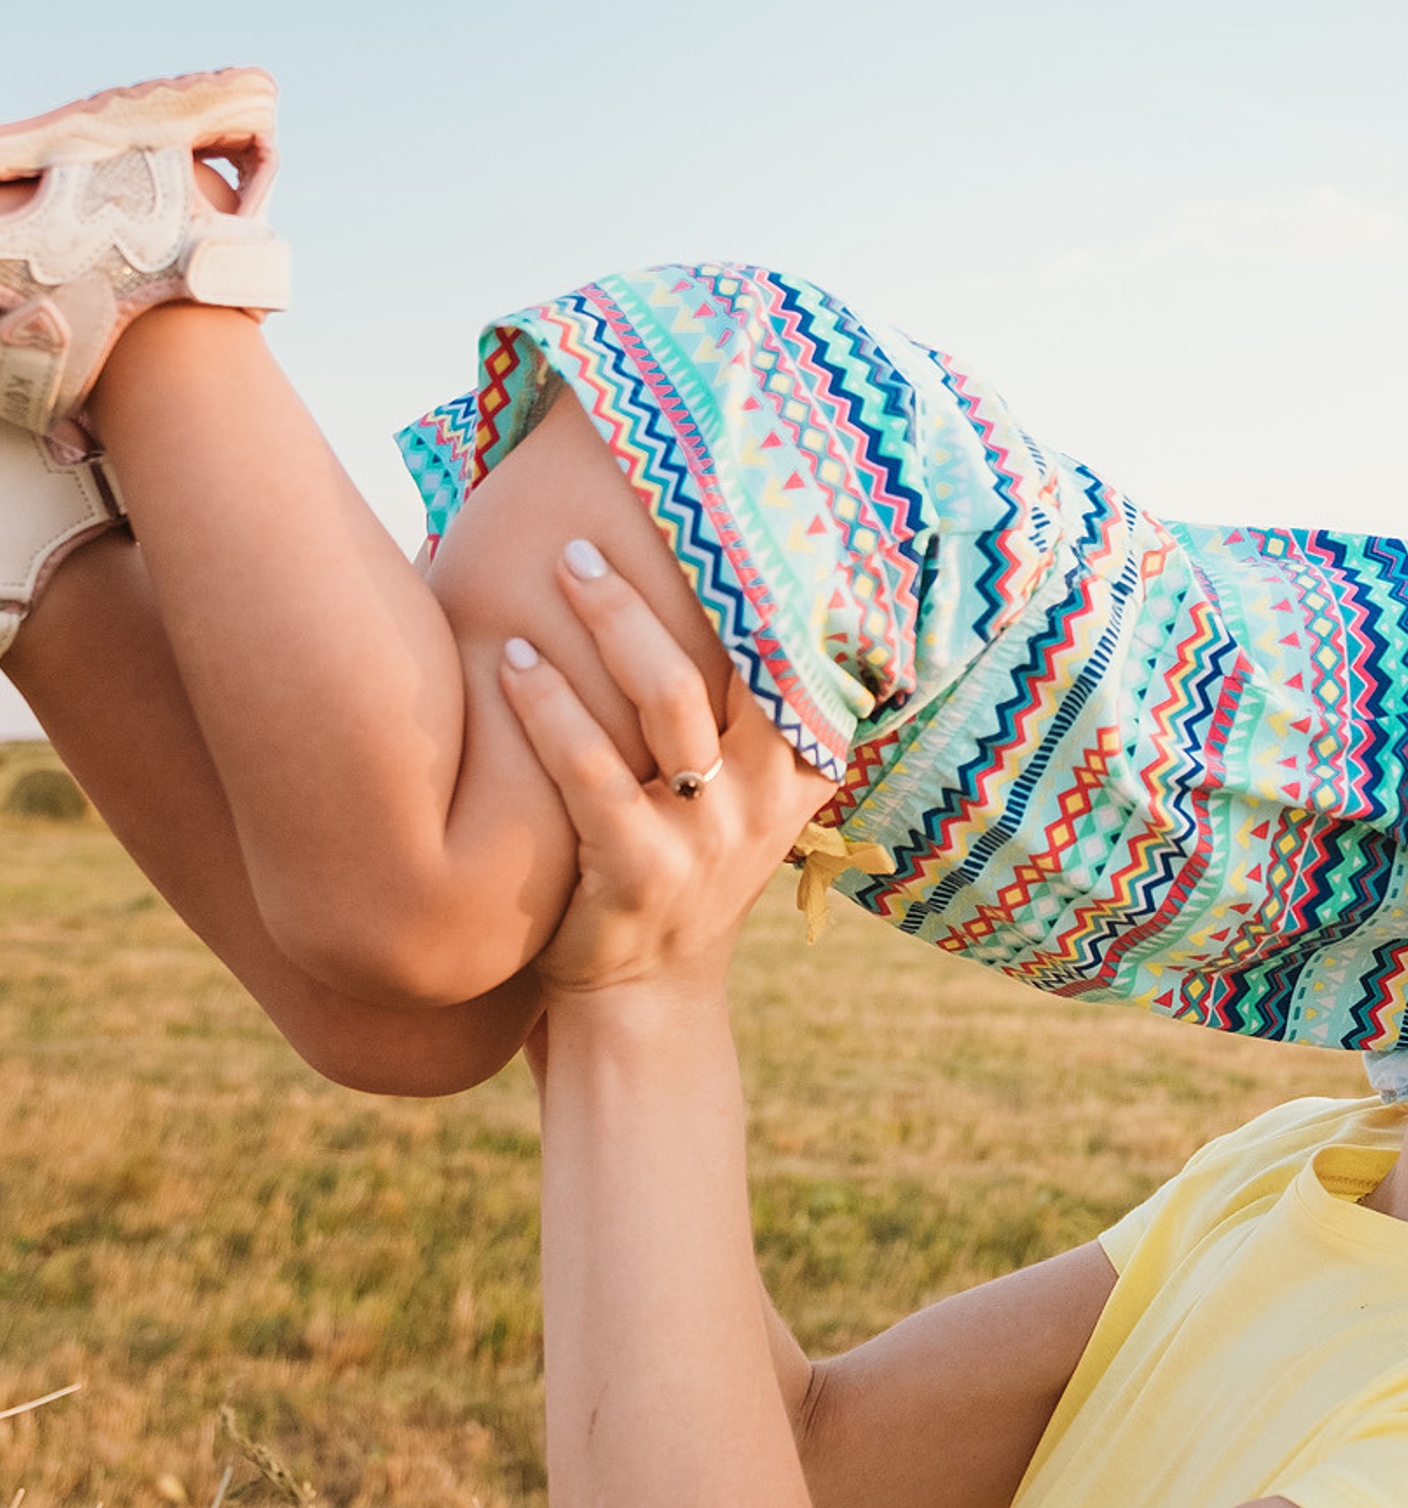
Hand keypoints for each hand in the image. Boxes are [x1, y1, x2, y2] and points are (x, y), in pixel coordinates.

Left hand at [496, 545, 833, 1002]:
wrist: (642, 1002)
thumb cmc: (669, 863)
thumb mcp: (734, 797)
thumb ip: (729, 711)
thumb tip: (665, 586)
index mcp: (798, 767)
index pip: (796, 652)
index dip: (775, 580)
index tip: (746, 505)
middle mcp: (765, 796)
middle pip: (730, 660)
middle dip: (664, 590)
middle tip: (593, 537)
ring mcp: (707, 836)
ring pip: (669, 701)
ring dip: (610, 626)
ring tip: (560, 571)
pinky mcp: (639, 873)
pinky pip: (592, 774)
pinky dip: (548, 710)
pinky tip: (509, 663)